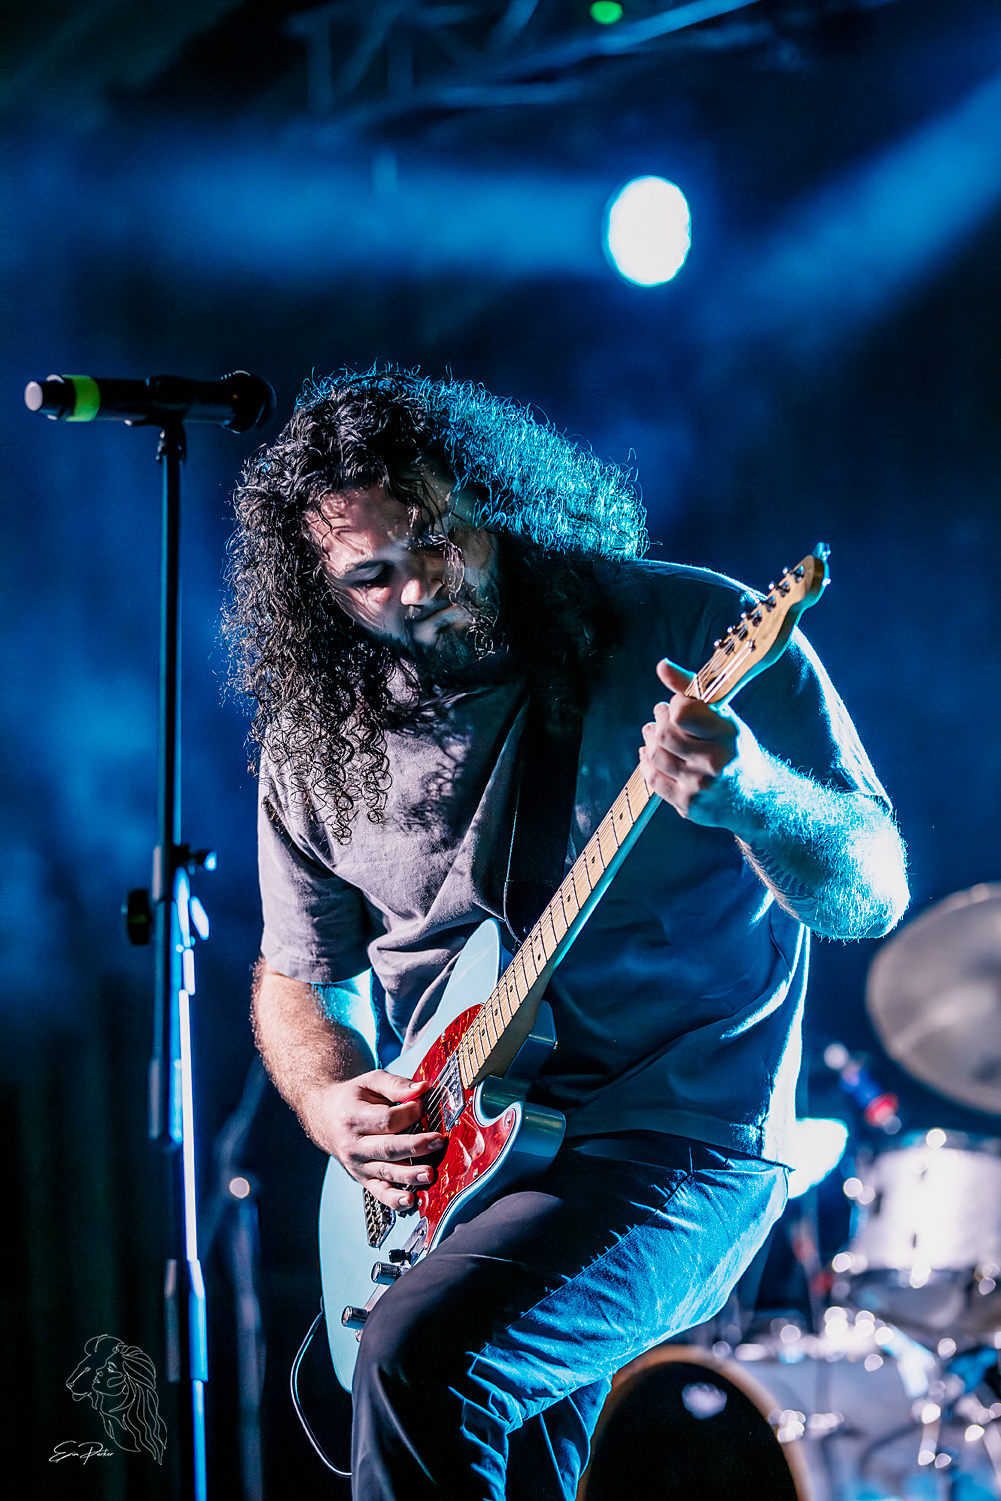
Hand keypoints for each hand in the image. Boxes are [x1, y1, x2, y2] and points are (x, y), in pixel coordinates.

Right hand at [302, 1069, 446, 1210]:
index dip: (410, 1113)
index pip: (387, 1119)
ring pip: (386, 1172)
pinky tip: (410, 1201)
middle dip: (416, 1145)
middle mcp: (353, 1144)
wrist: (326, 1117)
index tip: (424, 1104)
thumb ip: (396, 1085)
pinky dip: (394, 1199)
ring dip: (409, 1174)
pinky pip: (379, 1192)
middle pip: (388, 1147)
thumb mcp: (370, 1082)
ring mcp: (357, 1164)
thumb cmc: (353, 1098)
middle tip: (438, 1141)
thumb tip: (422, 1089)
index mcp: (353, 1117)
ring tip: (429, 1173)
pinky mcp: (362, 1178)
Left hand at [639, 658, 744, 823]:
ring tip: (653, 731)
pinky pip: (654, 779)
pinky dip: (647, 763)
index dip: (674, 704)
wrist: (757, 800)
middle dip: (658, 720)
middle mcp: (715, 762)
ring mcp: (700, 786)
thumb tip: (661, 666)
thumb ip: (694, 691)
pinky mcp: (688, 805)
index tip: (677, 703)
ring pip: (656, 756)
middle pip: (664, 735)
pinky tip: (650, 754)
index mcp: (728, 735)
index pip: (682, 712)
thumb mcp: (726, 718)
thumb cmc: (739, 752)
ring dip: (650, 740)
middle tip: (661, 714)